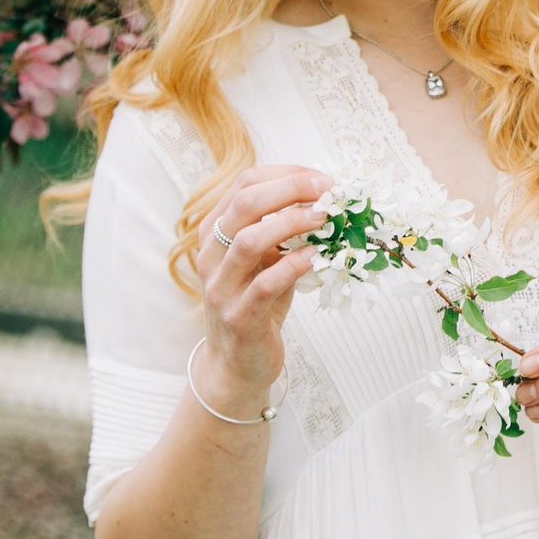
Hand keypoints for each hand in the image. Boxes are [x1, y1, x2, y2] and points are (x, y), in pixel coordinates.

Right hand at [194, 164, 332, 397]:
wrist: (237, 364)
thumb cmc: (257, 304)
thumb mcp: (266, 260)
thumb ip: (283, 231)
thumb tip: (325, 198)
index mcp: (214, 232)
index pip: (245, 184)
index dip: (286, 174)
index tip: (321, 178)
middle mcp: (210, 255)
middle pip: (245, 203)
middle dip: (291, 189)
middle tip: (328, 190)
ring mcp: (220, 287)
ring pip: (248, 241)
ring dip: (292, 223)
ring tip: (325, 219)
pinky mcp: (238, 318)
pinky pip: (265, 284)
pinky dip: (294, 265)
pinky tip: (317, 257)